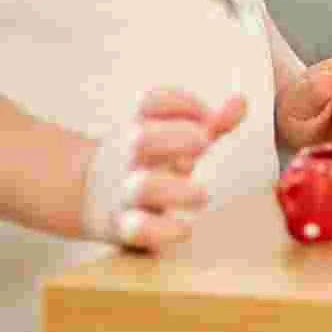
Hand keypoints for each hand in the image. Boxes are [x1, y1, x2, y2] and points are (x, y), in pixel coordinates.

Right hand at [81, 88, 247, 251]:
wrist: (90, 198)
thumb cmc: (150, 160)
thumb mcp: (176, 138)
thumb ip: (212, 123)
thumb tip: (241, 101)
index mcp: (140, 127)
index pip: (152, 103)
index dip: (182, 103)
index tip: (206, 116)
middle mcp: (128, 156)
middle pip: (141, 139)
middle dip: (176, 138)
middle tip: (203, 143)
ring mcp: (124, 191)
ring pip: (141, 187)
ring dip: (175, 189)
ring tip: (202, 195)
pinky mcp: (122, 226)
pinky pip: (135, 229)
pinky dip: (161, 229)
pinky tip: (184, 228)